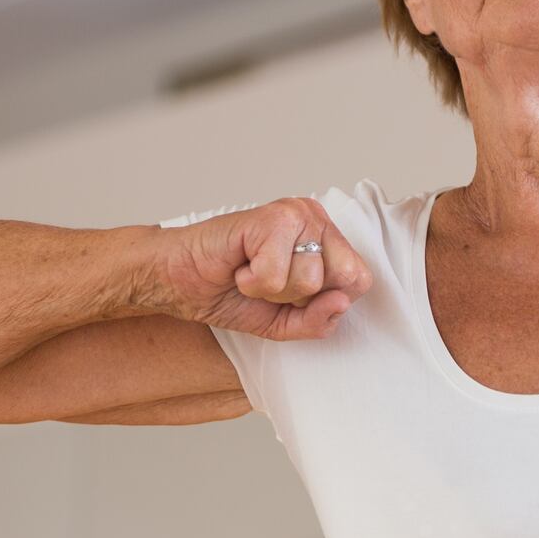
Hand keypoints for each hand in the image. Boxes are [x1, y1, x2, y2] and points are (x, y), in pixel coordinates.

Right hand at [157, 199, 371, 342]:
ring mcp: (296, 213)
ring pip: (310, 279)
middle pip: (343, 279)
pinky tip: (240, 265)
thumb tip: (342, 301)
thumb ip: (319, 321)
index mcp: (326, 238)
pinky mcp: (272, 216)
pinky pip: (276, 274)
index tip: (289, 294)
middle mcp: (315, 218)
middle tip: (269, 282)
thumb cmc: (229, 293)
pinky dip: (252, 281)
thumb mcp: (285, 324)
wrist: (179, 281)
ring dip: (272, 290)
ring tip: (252, 273)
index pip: (359, 281)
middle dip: (301, 296)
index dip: (324, 301)